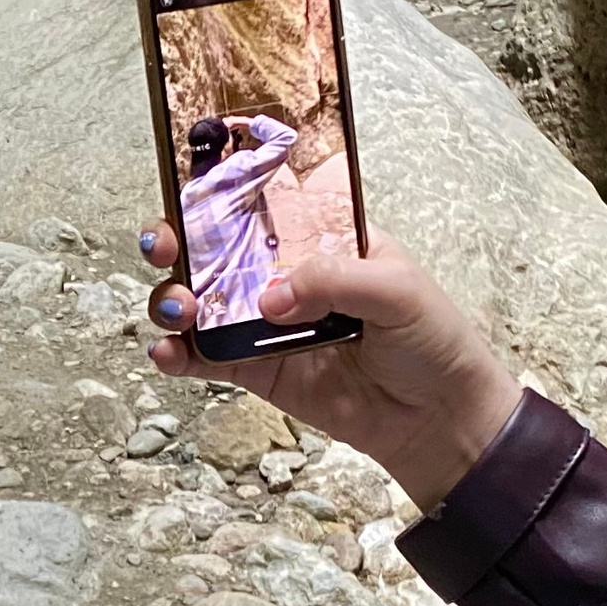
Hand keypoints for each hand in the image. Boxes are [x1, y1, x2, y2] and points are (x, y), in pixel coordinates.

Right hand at [138, 219, 520, 515]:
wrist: (441, 420)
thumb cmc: (434, 341)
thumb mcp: (398, 290)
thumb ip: (332, 281)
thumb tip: (269, 298)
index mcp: (320, 238)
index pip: (264, 201)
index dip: (221, 189)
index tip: (190, 185)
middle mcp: (286, 274)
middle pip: (216, 246)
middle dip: (180, 239)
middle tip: (165, 244)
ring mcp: (267, 323)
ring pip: (202, 300)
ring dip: (174, 297)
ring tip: (176, 308)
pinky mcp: (258, 370)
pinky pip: (208, 357)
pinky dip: (179, 354)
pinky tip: (167, 352)